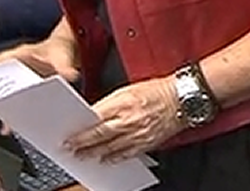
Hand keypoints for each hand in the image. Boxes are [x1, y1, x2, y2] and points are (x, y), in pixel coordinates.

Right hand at [0, 36, 79, 127]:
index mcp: (20, 55)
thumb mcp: (61, 55)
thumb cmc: (57, 49)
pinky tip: (5, 126)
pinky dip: (7, 114)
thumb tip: (69, 73)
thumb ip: (63, 65)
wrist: (64, 50)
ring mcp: (17, 79)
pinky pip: (11, 103)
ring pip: (0, 94)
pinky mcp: (23, 90)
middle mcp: (15, 67)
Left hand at [64, 78, 183, 162]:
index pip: (95, 119)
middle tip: (69, 148)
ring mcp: (139, 133)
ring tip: (82, 156)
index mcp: (123, 102)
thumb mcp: (128, 89)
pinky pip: (128, 153)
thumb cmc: (156, 90)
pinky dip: (114, 158)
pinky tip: (105, 160)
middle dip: (82, 144)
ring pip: (112, 147)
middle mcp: (129, 119)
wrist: (181, 98)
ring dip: (94, 153)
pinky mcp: (147, 142)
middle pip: (100, 135)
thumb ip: (109, 103)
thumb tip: (92, 114)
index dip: (80, 129)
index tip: (68, 134)